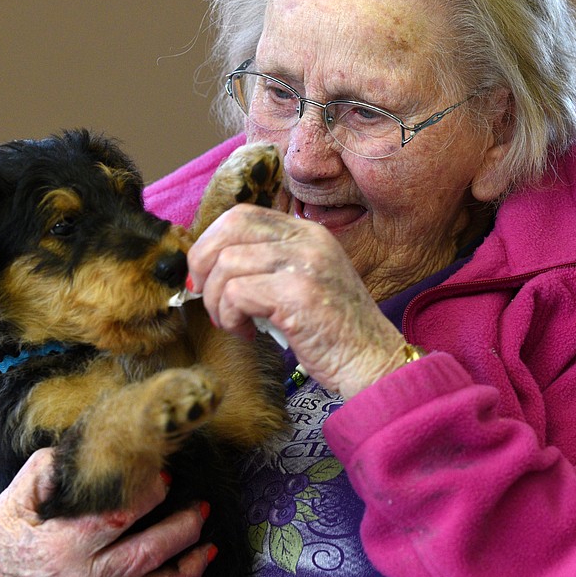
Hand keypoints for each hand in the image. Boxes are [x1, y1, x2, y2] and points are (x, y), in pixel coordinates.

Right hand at [0, 447, 211, 576]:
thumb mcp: (13, 501)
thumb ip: (51, 468)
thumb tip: (94, 445)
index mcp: (60, 547)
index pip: (122, 515)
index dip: (151, 494)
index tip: (165, 479)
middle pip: (150, 554)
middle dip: (184, 528)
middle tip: (201, 508)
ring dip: (190, 569)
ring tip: (207, 547)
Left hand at [185, 203, 407, 398]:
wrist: (373, 361)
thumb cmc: (333, 333)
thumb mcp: (302, 283)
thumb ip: (267, 265)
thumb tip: (207, 268)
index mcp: (307, 232)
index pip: (242, 215)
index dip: (211, 243)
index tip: (206, 277)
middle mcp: (306, 238)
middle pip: (228, 228)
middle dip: (202, 264)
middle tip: (206, 298)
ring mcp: (303, 262)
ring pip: (226, 264)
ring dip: (218, 301)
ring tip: (234, 324)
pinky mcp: (297, 292)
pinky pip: (236, 293)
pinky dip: (230, 317)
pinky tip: (248, 333)